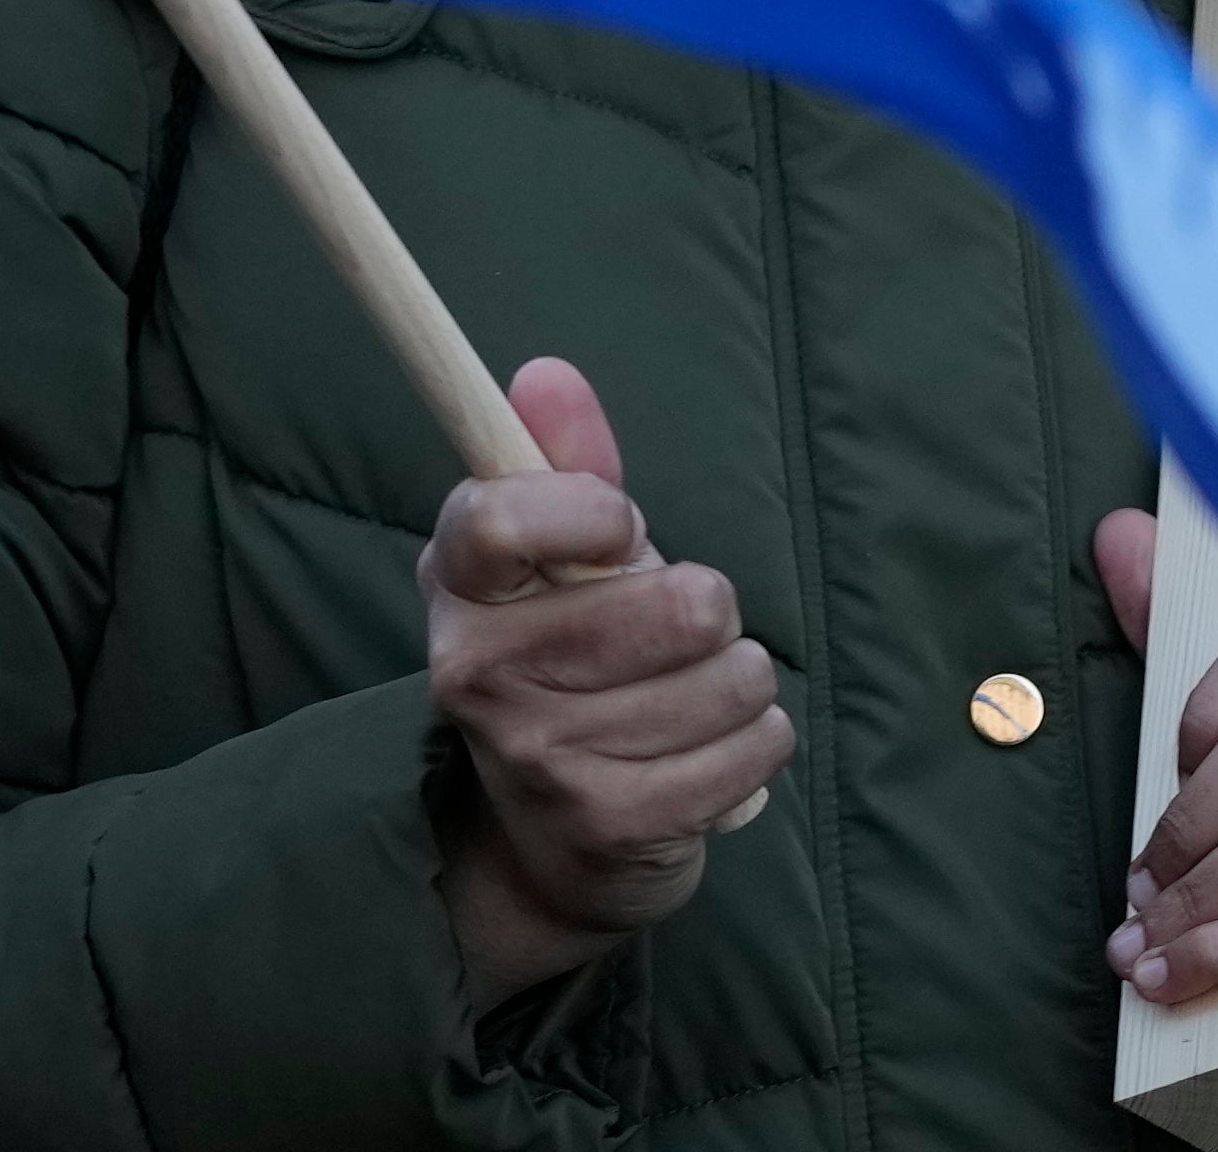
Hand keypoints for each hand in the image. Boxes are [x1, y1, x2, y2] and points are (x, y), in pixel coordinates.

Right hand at [425, 359, 792, 1010]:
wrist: (542, 846)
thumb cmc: (570, 667)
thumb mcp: (560, 564)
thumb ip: (567, 463)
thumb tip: (546, 372)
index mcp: (458, 587)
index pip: (500, 518)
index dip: (590, 509)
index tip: (621, 528)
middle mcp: (479, 673)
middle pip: (676, 604)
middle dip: (710, 609)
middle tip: (678, 634)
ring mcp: (541, 757)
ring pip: (730, 676)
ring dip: (740, 679)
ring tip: (696, 694)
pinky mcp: (612, 825)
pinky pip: (755, 746)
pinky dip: (758, 739)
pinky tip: (714, 749)